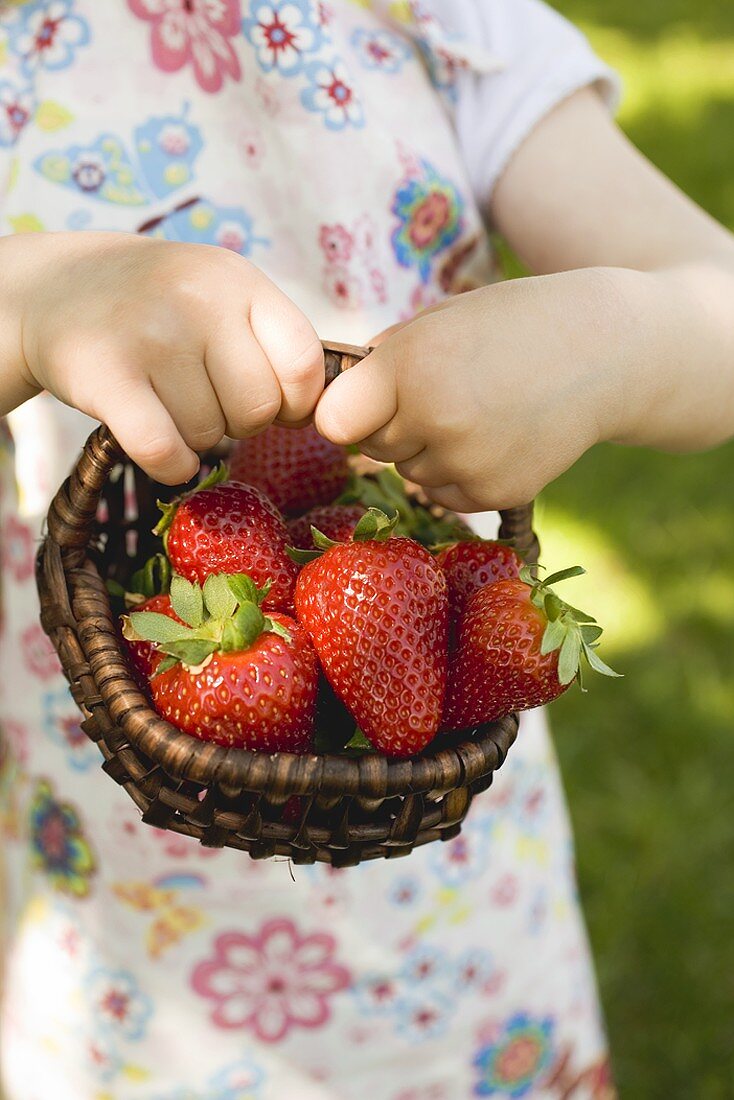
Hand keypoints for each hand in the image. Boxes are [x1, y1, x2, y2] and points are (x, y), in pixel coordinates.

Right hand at [1, 232, 323, 483]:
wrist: (58, 290)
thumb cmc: (163, 308)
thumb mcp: (223, 296)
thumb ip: (275, 342)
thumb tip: (325, 413)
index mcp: (240, 281)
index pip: (304, 362)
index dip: (296, 400)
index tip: (271, 401)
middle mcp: (198, 299)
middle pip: (258, 409)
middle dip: (240, 421)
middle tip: (207, 399)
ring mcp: (151, 336)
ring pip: (211, 435)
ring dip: (196, 436)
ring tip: (168, 400)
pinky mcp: (105, 376)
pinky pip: (167, 453)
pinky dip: (172, 465)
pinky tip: (162, 447)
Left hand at [316, 269, 628, 512]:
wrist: (604, 352)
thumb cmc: (511, 325)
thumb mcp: (440, 320)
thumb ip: (384, 360)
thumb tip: (334, 404)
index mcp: (412, 366)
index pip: (334, 420)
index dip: (346, 410)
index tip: (364, 400)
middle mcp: (436, 420)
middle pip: (372, 446)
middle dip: (392, 423)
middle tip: (442, 391)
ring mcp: (468, 463)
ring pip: (410, 472)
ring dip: (427, 449)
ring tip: (477, 410)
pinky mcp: (495, 493)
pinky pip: (445, 494)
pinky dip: (458, 473)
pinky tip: (495, 436)